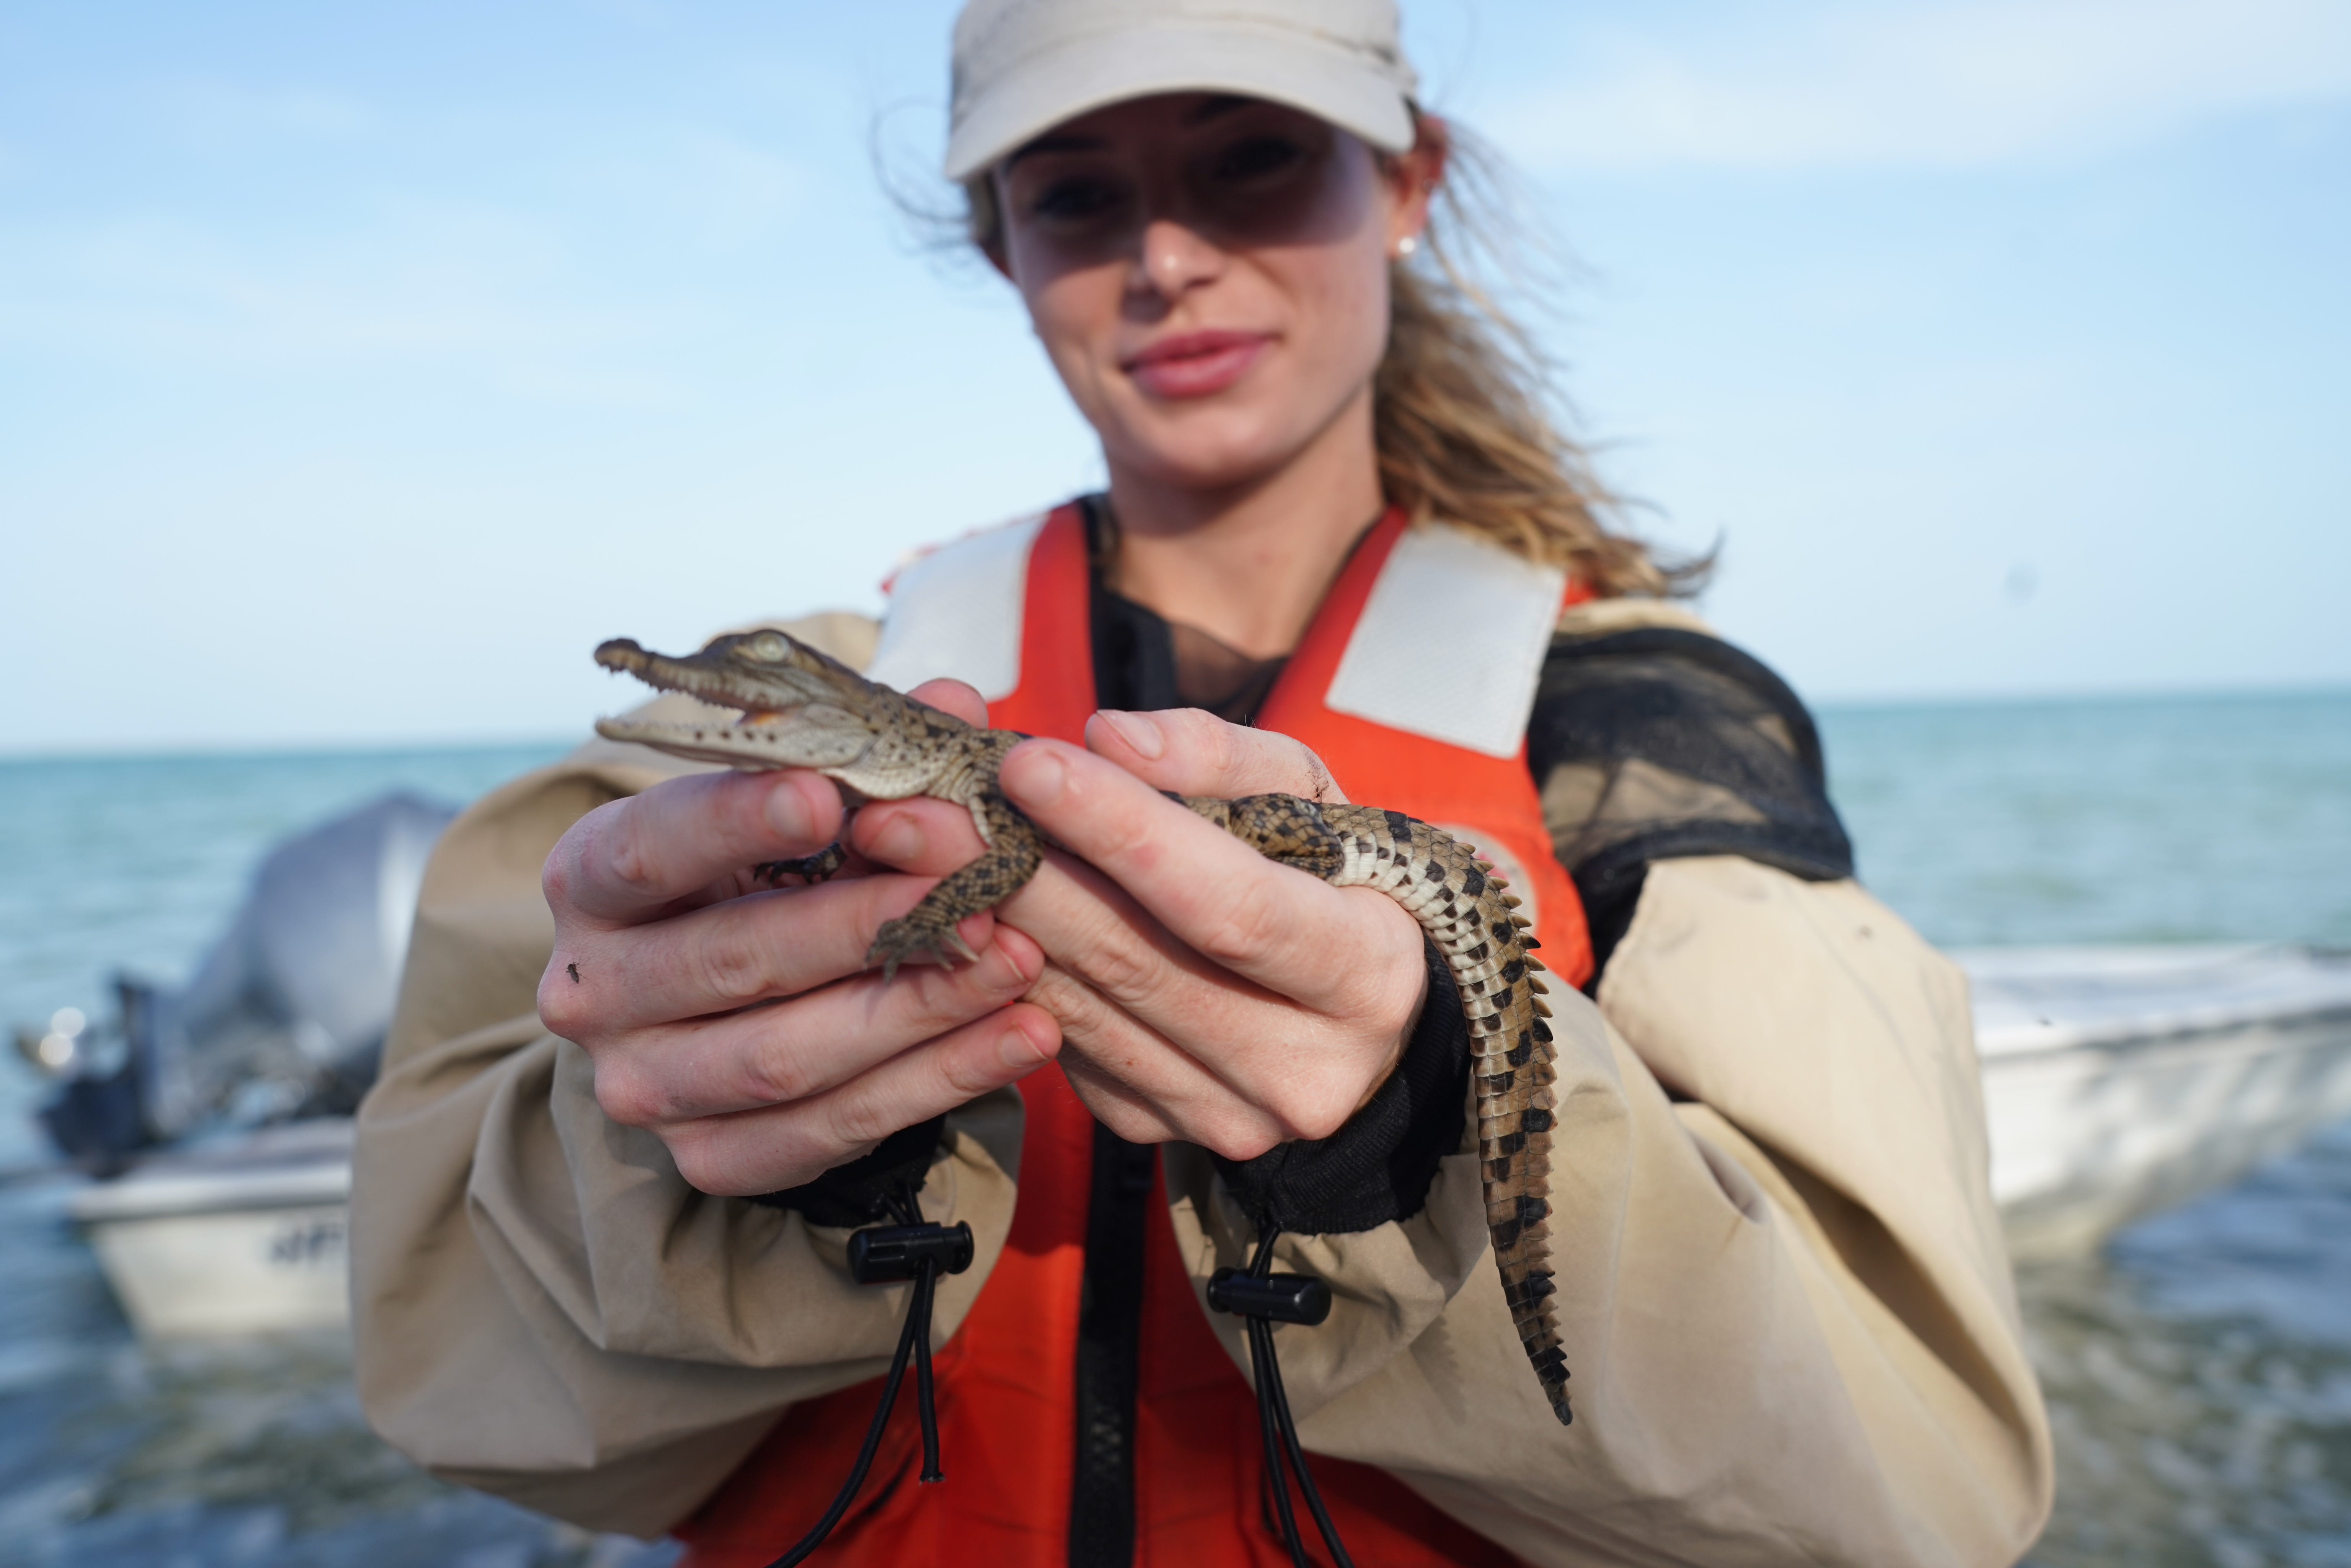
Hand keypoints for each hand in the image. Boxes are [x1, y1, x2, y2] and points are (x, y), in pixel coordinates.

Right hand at [536, 681, 1061, 1196]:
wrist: (739, 1009)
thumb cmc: (771, 875)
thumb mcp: (805, 806)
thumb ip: (869, 757)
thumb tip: (954, 705)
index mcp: (593, 879)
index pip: (651, 847)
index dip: (736, 820)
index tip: (828, 795)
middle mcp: (593, 990)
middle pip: (734, 958)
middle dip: (865, 922)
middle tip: (973, 889)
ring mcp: (642, 1085)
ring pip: (785, 1056)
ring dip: (918, 1008)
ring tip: (1018, 960)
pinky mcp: (707, 1161)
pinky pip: (832, 1130)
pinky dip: (940, 1083)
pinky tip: (1022, 1036)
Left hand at [861, 707, 1429, 1159]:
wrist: (1364, 1017)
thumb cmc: (1330, 879)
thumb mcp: (1309, 797)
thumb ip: (1219, 757)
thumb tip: (1110, 740)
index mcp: (1364, 974)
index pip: (1229, 905)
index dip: (1123, 834)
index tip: (1027, 763)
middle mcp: (1303, 1068)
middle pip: (1134, 961)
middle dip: (1016, 873)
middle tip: (918, 805)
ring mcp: (1226, 1115)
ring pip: (1081, 1010)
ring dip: (983, 924)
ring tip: (906, 848)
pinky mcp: (1160, 1131)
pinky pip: (1064, 1047)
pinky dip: (1003, 979)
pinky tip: (955, 917)